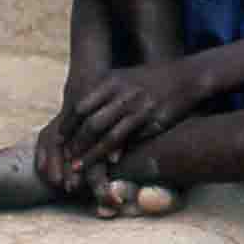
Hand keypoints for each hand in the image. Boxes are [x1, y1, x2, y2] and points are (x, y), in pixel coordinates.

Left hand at [59, 60, 203, 171]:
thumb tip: (78, 108)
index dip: (68, 124)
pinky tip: (109, 163)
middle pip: (90, 122)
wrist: (185, 76)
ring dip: (92, 154)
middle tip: (66, 158)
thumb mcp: (121, 78)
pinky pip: (130, 140)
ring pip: (108, 135)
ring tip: (79, 167)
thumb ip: (101, 93)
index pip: (80, 106)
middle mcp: (121, 94)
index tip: (59, 139)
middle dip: (76, 143)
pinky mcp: (153, 120)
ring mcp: (137, 108)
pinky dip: (117, 152)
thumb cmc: (149, 79)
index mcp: (109, 82)